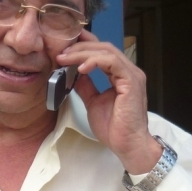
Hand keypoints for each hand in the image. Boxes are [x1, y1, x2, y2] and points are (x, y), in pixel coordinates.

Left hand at [56, 29, 161, 173]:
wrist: (127, 145)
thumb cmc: (114, 128)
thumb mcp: (93, 102)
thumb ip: (86, 86)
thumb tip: (72, 74)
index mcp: (120, 74)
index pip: (102, 51)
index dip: (84, 45)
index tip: (63, 48)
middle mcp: (128, 71)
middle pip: (103, 47)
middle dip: (79, 47)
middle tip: (60, 52)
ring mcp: (131, 75)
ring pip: (106, 52)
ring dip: (83, 53)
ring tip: (65, 58)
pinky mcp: (132, 81)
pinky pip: (112, 62)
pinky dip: (95, 61)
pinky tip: (81, 68)